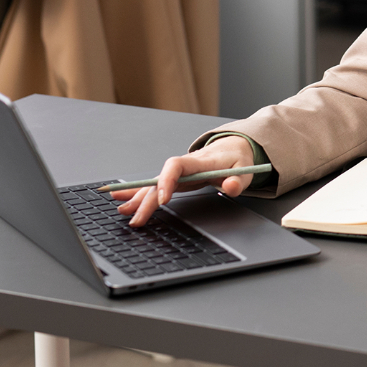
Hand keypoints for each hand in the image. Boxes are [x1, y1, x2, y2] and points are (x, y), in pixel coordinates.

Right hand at [111, 135, 256, 226]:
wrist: (233, 147)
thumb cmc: (237, 158)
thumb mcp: (244, 170)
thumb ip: (237, 180)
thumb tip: (230, 187)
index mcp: (199, 161)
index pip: (176, 165)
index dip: (167, 180)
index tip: (164, 199)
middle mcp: (185, 165)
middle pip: (160, 180)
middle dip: (146, 199)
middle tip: (136, 219)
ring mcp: (179, 173)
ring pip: (155, 183)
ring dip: (138, 196)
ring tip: (122, 210)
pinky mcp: (177, 179)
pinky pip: (156, 185)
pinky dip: (140, 192)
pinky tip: (125, 199)